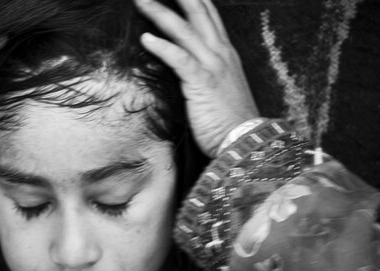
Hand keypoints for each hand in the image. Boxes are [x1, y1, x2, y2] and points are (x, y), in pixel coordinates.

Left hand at [135, 0, 258, 156]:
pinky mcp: (202, 83)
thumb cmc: (230, 120)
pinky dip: (163, 47)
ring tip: (141, 1)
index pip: (208, 15)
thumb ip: (205, 72)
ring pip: (185, 30)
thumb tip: (185, 66)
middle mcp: (220, 53)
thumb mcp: (219, 88)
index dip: (192, 0)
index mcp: (224, 53)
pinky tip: (146, 39)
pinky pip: (180, 59)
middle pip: (198, 12)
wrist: (245, 140)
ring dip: (160, 13)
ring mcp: (212, 66)